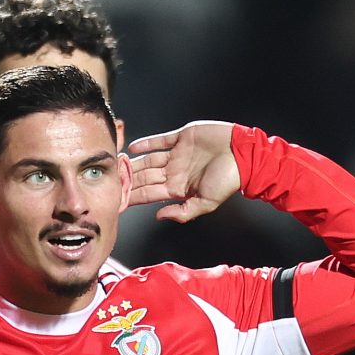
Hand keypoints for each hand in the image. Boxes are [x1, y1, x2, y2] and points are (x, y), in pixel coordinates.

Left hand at [126, 122, 240, 222]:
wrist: (243, 155)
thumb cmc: (228, 181)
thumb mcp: (205, 203)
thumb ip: (183, 212)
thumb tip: (159, 217)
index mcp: (178, 189)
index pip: (149, 194)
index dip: (133, 196)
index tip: (116, 199)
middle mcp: (175, 172)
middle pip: (145, 176)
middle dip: (128, 179)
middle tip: (111, 180)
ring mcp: (177, 155)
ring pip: (149, 159)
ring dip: (134, 162)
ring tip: (118, 163)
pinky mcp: (182, 138)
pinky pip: (160, 141)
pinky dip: (147, 143)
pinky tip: (133, 147)